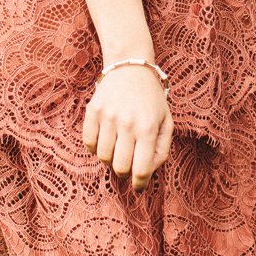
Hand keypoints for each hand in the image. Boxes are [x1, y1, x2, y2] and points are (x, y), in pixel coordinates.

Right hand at [82, 63, 172, 189]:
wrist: (131, 68)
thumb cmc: (151, 100)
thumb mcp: (166, 122)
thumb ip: (161, 151)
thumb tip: (147, 173)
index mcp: (148, 128)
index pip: (141, 169)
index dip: (139, 184)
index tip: (138, 187)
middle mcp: (127, 123)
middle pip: (120, 167)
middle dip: (125, 172)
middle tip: (128, 165)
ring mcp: (108, 116)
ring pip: (103, 157)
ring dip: (110, 159)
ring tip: (118, 148)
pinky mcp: (92, 111)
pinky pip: (88, 143)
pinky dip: (96, 147)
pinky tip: (106, 139)